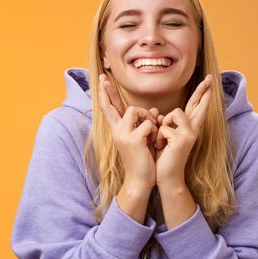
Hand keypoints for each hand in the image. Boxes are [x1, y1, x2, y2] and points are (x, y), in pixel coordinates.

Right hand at [98, 74, 157, 189]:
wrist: (140, 180)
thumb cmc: (143, 159)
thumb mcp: (145, 138)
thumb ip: (147, 123)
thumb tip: (155, 110)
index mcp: (118, 130)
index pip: (110, 109)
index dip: (106, 95)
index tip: (102, 81)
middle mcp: (117, 131)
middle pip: (110, 106)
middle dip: (108, 91)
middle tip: (103, 78)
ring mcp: (123, 135)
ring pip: (135, 109)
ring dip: (147, 117)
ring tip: (152, 131)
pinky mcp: (132, 140)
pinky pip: (148, 124)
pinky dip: (155, 131)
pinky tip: (154, 142)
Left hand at [155, 75, 212, 187]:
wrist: (166, 176)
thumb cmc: (163, 156)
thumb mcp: (162, 136)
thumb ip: (163, 123)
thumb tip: (157, 113)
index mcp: (188, 128)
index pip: (195, 107)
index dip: (202, 94)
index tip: (209, 81)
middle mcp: (192, 130)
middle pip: (198, 105)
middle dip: (203, 91)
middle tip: (210, 78)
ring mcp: (189, 134)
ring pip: (175, 113)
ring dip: (163, 125)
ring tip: (162, 141)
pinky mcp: (182, 140)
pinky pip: (164, 127)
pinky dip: (158, 137)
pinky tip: (162, 148)